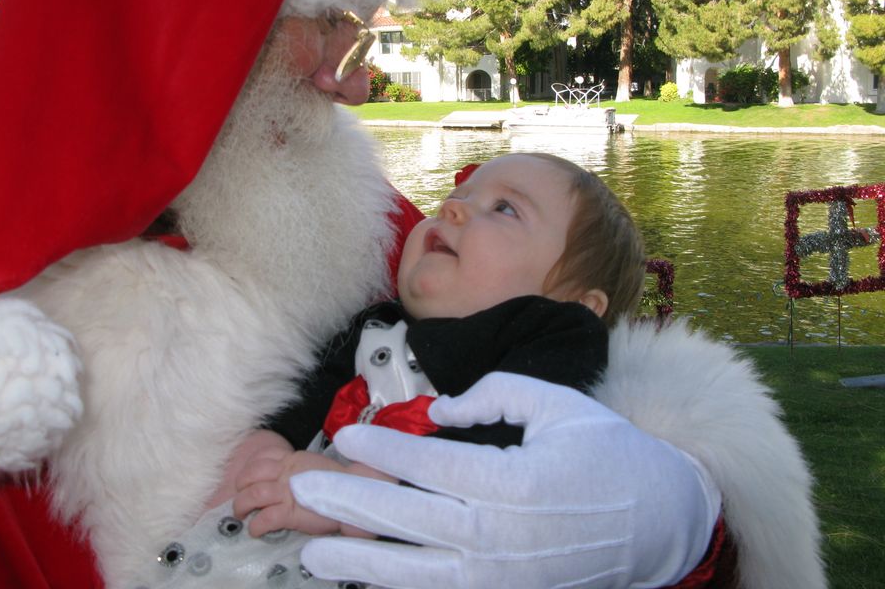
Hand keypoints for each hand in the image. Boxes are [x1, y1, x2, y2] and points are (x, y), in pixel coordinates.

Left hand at [232, 448, 348, 536]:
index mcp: (292, 460)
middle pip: (251, 475)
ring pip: (254, 493)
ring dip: (242, 505)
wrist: (357, 494)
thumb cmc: (337, 484)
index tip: (248, 480)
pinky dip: (256, 525)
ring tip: (242, 514)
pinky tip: (256, 530)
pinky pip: (266, 518)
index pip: (263, 456)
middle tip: (241, 498)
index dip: (250, 468)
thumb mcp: (313, 467)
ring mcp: (288, 491)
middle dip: (241, 487)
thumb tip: (282, 477)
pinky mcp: (291, 512)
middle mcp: (287, 472)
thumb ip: (296, 471)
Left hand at [290, 372, 719, 588]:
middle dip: (350, 505)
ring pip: (418, 572)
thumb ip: (494, 396)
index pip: (431, 465)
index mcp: (514, 480)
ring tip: (313, 554)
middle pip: (410, 520)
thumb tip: (440, 411)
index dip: (382, 451)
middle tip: (304, 492)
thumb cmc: (607, 454)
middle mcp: (502, 534)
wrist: (660, 522)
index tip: (345, 437)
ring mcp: (504, 575)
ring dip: (362, 562)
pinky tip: (369, 581)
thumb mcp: (558, 405)